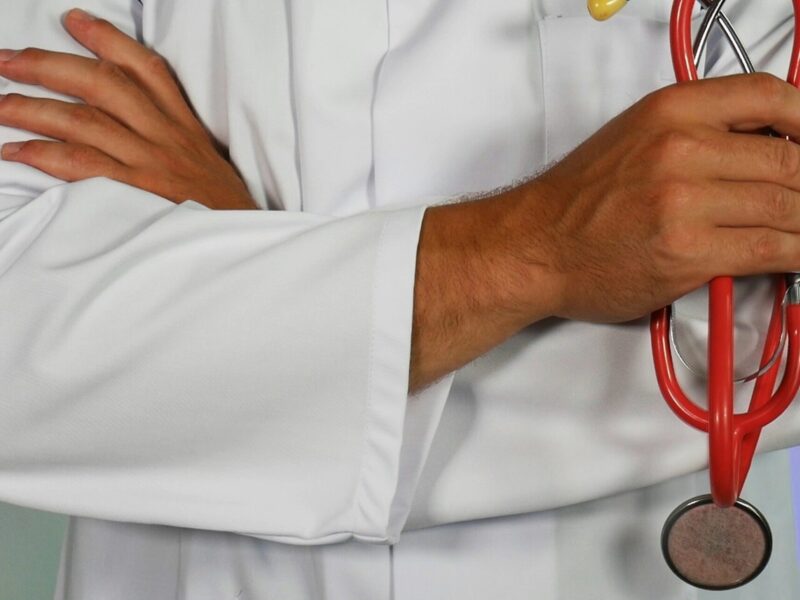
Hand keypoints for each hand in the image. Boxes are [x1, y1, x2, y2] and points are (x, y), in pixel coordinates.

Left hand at [0, 8, 256, 209]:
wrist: (240, 244)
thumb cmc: (222, 209)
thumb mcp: (208, 162)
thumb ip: (175, 139)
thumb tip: (130, 124)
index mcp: (184, 126)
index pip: (146, 68)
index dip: (107, 39)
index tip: (73, 20)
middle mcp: (166, 137)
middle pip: (103, 85)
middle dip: (49, 66)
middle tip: (7, 61)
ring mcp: (150, 164)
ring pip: (83, 121)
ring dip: (32, 109)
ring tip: (0, 105)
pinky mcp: (136, 194)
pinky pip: (81, 166)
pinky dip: (42, 156)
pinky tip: (15, 152)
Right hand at [517, 74, 799, 321]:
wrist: (534, 246)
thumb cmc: (576, 201)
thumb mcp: (634, 137)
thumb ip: (697, 131)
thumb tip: (760, 144)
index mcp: (670, 112)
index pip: (769, 97)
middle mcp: (680, 150)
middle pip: (789, 160)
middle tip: (797, 200)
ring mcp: (684, 203)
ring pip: (787, 208)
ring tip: (797, 230)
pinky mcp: (688, 253)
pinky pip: (770, 250)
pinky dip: (794, 254)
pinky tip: (793, 255)